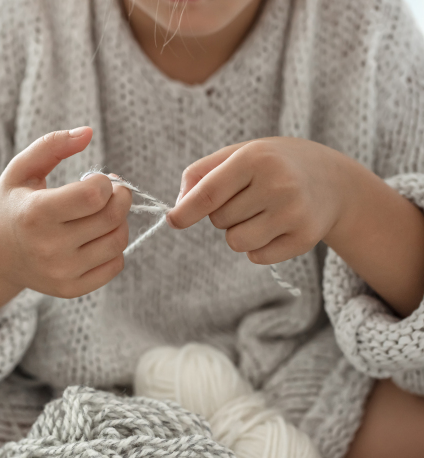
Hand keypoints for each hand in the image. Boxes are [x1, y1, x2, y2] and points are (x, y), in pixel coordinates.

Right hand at [0, 127, 131, 297]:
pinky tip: (98, 238)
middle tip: (114, 192)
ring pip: (118, 242)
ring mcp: (61, 273)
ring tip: (104, 214)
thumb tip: (88, 132)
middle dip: (122, 198)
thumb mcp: (21, 170)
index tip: (98, 180)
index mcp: (35, 214)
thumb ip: (52, 145)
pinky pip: (115, 266)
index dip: (105, 182)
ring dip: (120, 222)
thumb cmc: (13, 206)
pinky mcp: (72, 289)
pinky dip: (115, 248)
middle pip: (112, 218)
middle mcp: (48, 248)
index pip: (93, 196)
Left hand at [167, 137, 351, 263]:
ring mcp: (294, 214)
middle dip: (224, 213)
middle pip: (219, 220)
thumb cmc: (273, 165)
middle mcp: (278, 185)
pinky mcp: (304, 239)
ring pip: (236, 242)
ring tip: (261, 212)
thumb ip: (202, 174)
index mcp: (256, 158)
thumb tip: (178, 208)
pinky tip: (276, 227)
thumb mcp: (240, 154)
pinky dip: (258, 247)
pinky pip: (257, 257)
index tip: (172, 221)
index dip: (186, 211)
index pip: (209, 193)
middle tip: (251, 196)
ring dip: (238, 232)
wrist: (331, 180)